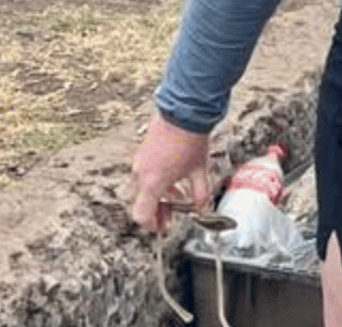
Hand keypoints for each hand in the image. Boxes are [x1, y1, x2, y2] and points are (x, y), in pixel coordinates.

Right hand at [128, 112, 214, 234]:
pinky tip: (174, 181)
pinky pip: (145, 175)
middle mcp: (140, 175)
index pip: (141, 216)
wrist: (183, 112)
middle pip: (142, 203)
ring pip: (144, 189)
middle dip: (157, 212)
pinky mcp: (142, 153)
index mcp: (151, 184)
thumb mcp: (200, 171)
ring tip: (177, 198)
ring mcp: (139, 163)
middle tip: (172, 217)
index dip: (152, 225)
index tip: (164, 228)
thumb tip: (202, 208)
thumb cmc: (190, 141)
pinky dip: (156, 183)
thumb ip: (200, 194)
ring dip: (158, 197)